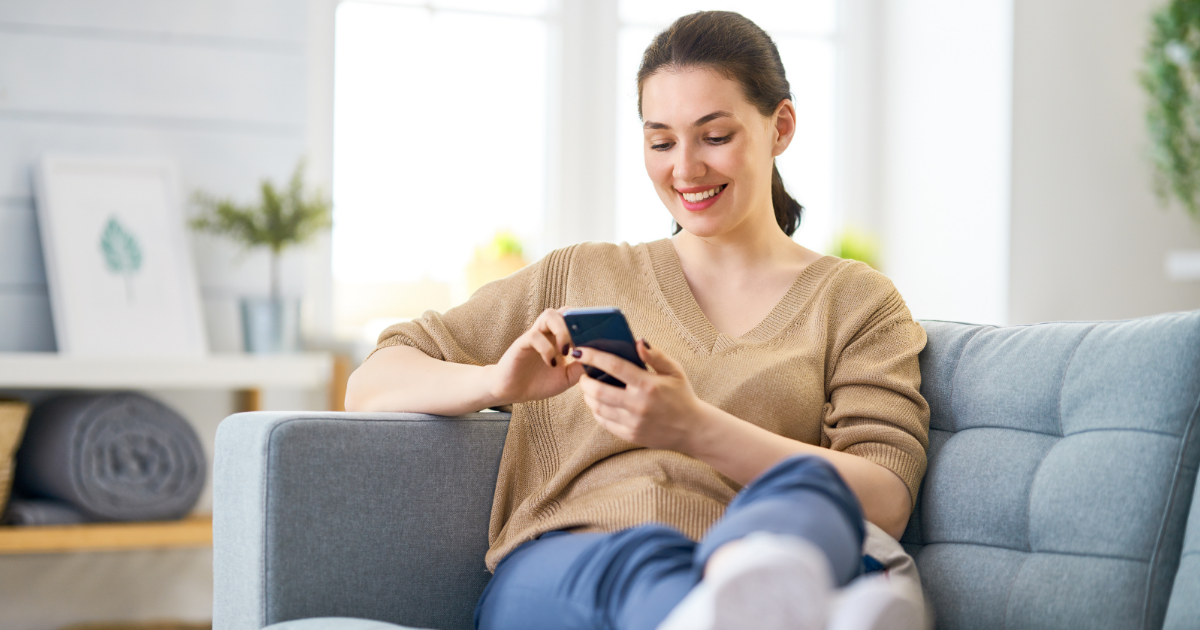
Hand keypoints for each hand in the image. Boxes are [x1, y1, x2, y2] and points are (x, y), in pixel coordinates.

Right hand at [486, 307, 585, 405]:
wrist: (512, 392)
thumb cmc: (539, 382)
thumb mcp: (566, 378)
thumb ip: (580, 368)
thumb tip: (598, 360)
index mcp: (560, 338)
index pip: (575, 318)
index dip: (588, 324)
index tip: (595, 341)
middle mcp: (548, 333)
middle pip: (564, 310)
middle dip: (576, 323)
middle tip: (580, 345)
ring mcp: (535, 336)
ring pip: (549, 315)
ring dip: (562, 331)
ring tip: (566, 352)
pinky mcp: (521, 344)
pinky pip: (535, 336)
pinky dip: (547, 349)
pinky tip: (551, 364)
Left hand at [575, 339, 705, 451]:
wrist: (692, 429)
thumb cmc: (682, 395)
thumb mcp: (674, 371)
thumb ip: (655, 355)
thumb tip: (637, 341)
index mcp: (648, 385)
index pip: (614, 366)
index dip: (593, 356)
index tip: (581, 351)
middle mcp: (638, 404)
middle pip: (598, 391)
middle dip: (585, 381)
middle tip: (584, 374)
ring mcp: (633, 422)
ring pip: (598, 408)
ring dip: (588, 396)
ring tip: (589, 388)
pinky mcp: (630, 435)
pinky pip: (604, 422)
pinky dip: (596, 411)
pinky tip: (598, 404)